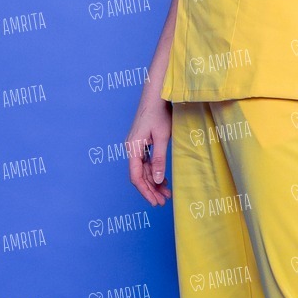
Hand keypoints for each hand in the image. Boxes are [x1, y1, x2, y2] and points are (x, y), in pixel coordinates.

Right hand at [125, 93, 172, 207]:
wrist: (156, 95)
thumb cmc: (159, 113)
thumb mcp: (162, 138)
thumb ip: (159, 160)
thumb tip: (156, 180)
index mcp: (133, 148)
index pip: (135, 177)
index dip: (145, 191)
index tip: (154, 202)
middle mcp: (131, 148)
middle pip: (139, 175)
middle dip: (151, 190)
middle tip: (163, 202)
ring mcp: (136, 146)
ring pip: (143, 170)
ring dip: (153, 182)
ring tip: (166, 194)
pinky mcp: (142, 143)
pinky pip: (146, 162)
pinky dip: (154, 172)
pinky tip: (162, 181)